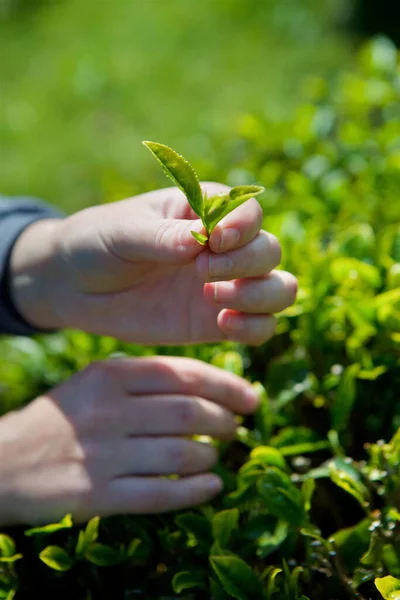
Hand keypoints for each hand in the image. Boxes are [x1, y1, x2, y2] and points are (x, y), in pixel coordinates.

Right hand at [0, 356, 258, 525]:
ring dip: (212, 456)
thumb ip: (142, 378)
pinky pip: (161, 493)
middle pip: (191, 414)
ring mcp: (104, 454)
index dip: (227, 386)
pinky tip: (212, 487)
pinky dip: (195, 491)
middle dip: (226, 422)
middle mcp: (110, 411)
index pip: (185, 374)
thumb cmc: (61, 418)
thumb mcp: (94, 382)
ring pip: (182, 454)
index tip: (251, 397)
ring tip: (217, 455)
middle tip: (236, 428)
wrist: (5, 462)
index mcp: (111, 376)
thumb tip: (204, 385)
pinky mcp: (98, 495)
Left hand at [10, 183, 296, 344]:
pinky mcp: (216, 321)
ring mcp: (224, 285)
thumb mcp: (122, 233)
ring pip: (279, 289)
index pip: (249, 210)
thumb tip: (198, 241)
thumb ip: (161, 237)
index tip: (215, 240)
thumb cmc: (98, 244)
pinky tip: (222, 325)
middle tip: (201, 272)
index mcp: (203, 210)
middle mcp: (222, 247)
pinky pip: (261, 327)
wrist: (76, 287)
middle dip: (245, 263)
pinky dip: (255, 328)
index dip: (243, 226)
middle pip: (270, 250)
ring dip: (260, 296)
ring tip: (213, 299)